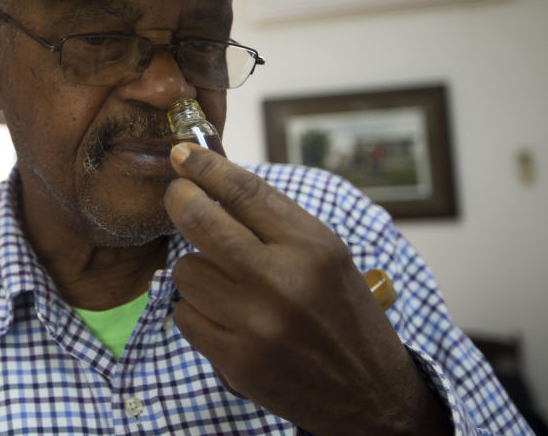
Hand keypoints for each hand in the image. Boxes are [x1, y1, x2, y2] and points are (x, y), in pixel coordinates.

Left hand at [163, 144, 450, 435]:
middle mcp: (283, 280)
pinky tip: (223, 318)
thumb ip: (275, 222)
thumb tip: (215, 182)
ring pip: (185, 271)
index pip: (244, 190)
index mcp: (312, 247)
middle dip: (179, 200)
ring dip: (196, 271)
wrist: (369, 394)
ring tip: (224, 283)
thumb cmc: (344, 315)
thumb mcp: (327, 256)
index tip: (182, 153)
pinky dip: (195, 312)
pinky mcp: (236, 360)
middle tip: (178, 196)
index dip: (205, 165)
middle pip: (200, 220)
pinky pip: (184, 316)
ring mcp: (256, 323)